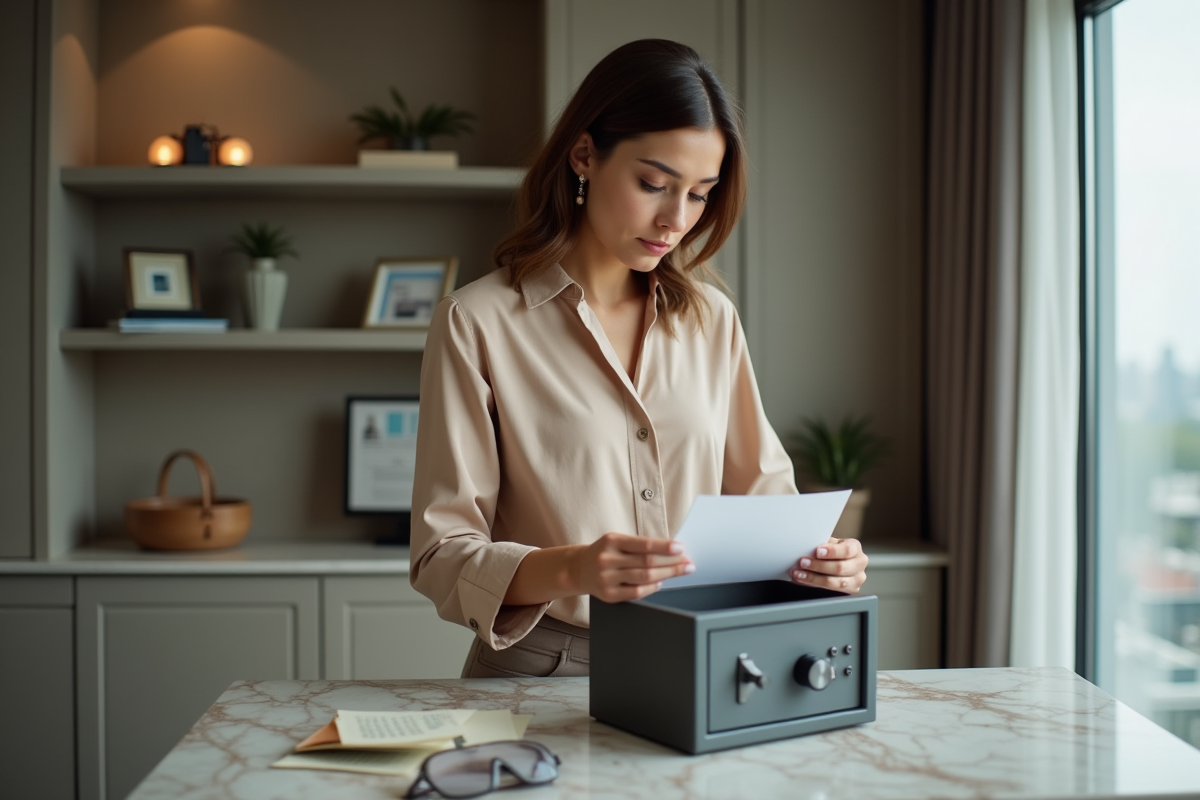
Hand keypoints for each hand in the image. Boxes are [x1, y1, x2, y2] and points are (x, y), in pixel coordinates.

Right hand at [569, 533, 693, 602]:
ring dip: (666, 575)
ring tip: (681, 572)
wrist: (578, 568)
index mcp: (611, 541)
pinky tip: (661, 582)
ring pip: (644, 578)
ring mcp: (606, 578)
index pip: (644, 544)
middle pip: (647, 562)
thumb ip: (639, 545)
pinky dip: (651, 587)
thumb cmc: (605, 552)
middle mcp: (607, 559)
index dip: (664, 547)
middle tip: (688, 563)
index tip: (681, 549)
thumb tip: (671, 550)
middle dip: (671, 563)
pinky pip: (636, 593)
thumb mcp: (617, 541)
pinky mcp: (608, 595)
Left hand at [790, 537, 867, 592]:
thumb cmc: (830, 551)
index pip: (847, 550)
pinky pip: (832, 591)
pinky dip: (815, 585)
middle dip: (819, 566)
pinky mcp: (850, 591)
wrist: (836, 562)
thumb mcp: (829, 544)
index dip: (832, 551)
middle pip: (841, 568)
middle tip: (803, 562)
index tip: (817, 551)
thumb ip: (823, 544)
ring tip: (800, 573)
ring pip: (836, 582)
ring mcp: (856, 580)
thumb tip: (808, 545)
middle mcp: (859, 564)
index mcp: (855, 548)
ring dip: (814, 578)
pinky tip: (804, 580)